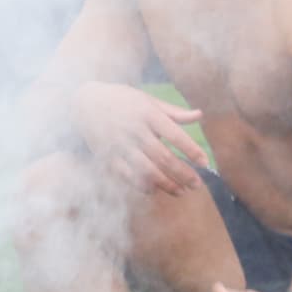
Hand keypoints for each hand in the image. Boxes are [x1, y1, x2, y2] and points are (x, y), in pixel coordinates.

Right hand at [69, 82, 208, 195]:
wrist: (85, 101)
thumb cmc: (122, 100)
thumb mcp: (148, 100)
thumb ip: (173, 112)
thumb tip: (200, 115)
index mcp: (148, 114)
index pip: (176, 135)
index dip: (192, 151)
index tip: (205, 163)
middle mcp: (135, 130)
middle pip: (164, 157)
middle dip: (183, 173)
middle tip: (197, 185)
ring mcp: (120, 144)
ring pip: (147, 170)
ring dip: (166, 184)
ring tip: (181, 192)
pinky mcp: (107, 156)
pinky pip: (127, 175)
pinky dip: (141, 185)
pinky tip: (154, 190)